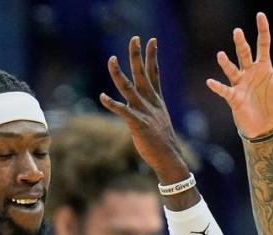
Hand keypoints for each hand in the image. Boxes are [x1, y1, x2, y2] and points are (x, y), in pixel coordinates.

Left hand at [100, 36, 189, 184]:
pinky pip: (123, 111)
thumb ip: (147, 110)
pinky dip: (112, 103)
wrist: (169, 158)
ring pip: (129, 88)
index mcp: (156, 100)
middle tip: (135, 38)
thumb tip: (136, 108)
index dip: (152, 56)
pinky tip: (102, 96)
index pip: (154, 73)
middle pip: (143, 74)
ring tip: (111, 59)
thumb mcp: (157, 121)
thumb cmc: (162, 143)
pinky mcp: (138, 124)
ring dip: (118, 73)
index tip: (151, 40)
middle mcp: (151, 102)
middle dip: (138, 56)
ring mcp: (144, 112)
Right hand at [206, 12, 272, 137]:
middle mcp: (250, 73)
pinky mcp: (234, 98)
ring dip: (226, 63)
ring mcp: (241, 85)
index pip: (263, 45)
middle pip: (244, 54)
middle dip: (241, 43)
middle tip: (238, 31)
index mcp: (264, 68)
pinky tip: (211, 82)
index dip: (262, 31)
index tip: (260, 16)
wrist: (267, 127)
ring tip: (221, 55)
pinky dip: (218, 87)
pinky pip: (225, 91)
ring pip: (232, 70)